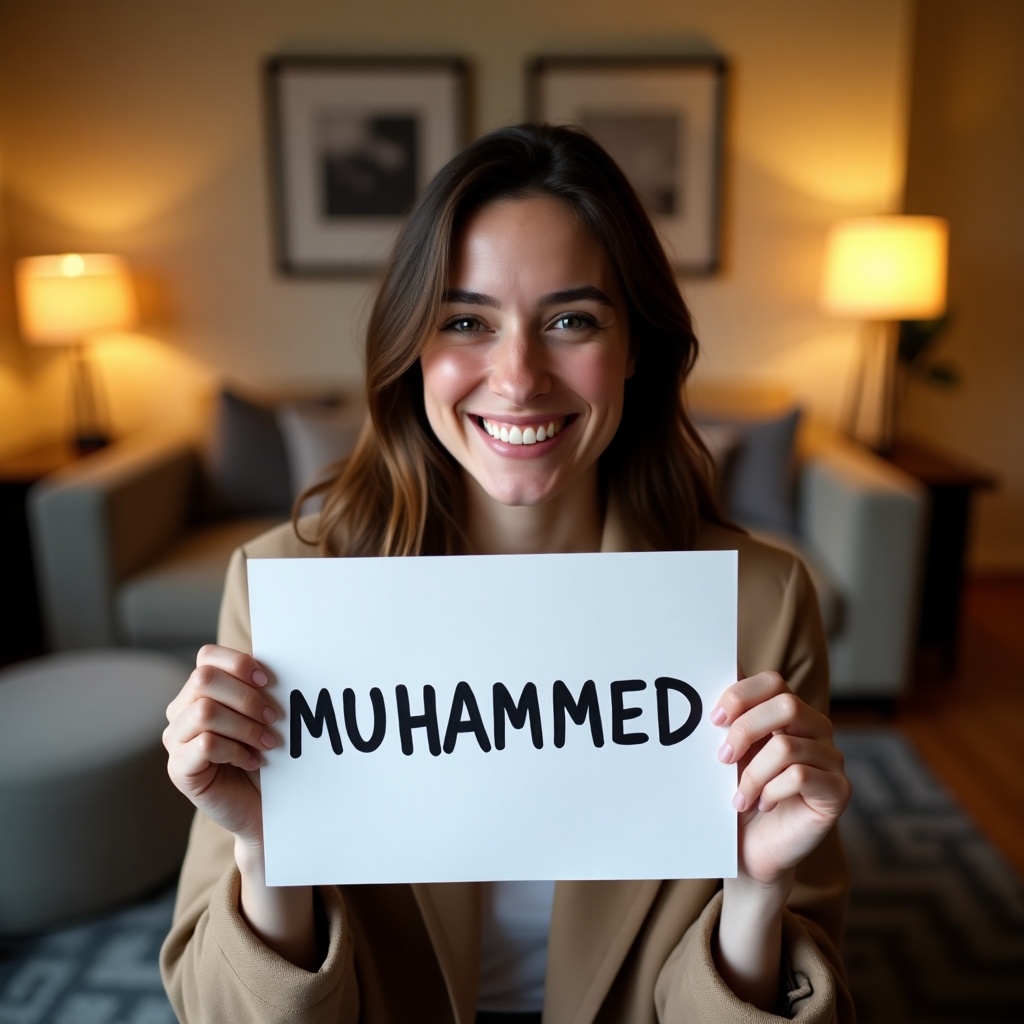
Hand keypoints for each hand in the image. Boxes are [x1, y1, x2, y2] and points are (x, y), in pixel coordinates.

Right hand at [163, 644, 278, 846]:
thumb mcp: (265, 715)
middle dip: (246, 697)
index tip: (269, 681)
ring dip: (245, 726)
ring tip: (267, 743)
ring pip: (204, 712)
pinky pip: (206, 744)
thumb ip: (260, 688)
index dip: (239, 663)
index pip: (207, 656)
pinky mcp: (178, 768)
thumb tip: (272, 664)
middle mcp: (181, 710)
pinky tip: (251, 761)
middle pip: (204, 679)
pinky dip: (236, 750)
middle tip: (273, 717)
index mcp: (200, 690)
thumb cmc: (266, 755)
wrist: (264, 805)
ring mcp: (175, 740)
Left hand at [712, 671, 850, 886]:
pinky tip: (762, 804)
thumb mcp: (731, 753)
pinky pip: (801, 777)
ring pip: (787, 746)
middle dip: (745, 729)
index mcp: (790, 714)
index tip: (714, 719)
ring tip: (737, 798)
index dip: (742, 694)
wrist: (752, 849)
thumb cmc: (740, 795)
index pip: (774, 682)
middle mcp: (817, 730)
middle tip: (722, 758)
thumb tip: (708, 674)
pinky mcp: (838, 791)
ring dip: (752, 774)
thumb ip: (728, 718)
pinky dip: (771, 791)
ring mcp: (832, 760)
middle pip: (786, 705)